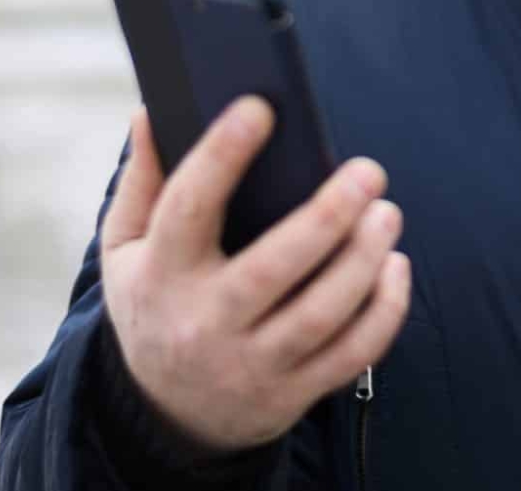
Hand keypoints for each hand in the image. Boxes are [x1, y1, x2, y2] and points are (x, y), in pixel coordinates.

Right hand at [99, 97, 411, 451]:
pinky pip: (350, 356)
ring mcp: (251, 364)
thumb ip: (142, 181)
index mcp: (161, 275)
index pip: (188, 209)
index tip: (259, 108)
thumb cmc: (155, 303)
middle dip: (327, 217)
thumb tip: (149, 111)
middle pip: (271, 270)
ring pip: (319, 315)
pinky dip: (384, 312)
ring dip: (362, 260)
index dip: (221, 156)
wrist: (166, 413)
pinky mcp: (291, 393)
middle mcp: (205, 323)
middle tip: (368, 171)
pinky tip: (395, 265)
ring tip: (387, 212)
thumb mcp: (125, 248)